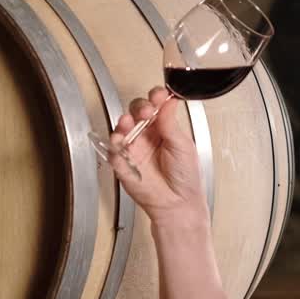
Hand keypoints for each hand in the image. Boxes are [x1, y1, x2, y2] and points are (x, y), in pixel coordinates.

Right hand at [107, 86, 207, 228]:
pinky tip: (121, 140)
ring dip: (124, 121)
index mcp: (164, 128)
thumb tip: (169, 101)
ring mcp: (135, 148)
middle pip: (137, 111)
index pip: (156, 105)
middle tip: (147, 111)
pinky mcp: (123, 162)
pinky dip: (115, 143)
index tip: (159, 95)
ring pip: (122, 127)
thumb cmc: (185, 178)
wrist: (178, 203)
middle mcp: (148, 135)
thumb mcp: (183, 145)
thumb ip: (171, 123)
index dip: (156, 97)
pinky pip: (114, 149)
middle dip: (140, 107)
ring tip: (129, 122)